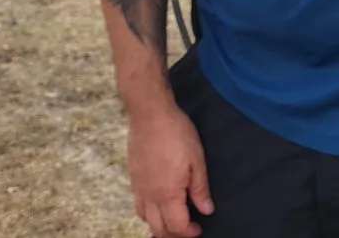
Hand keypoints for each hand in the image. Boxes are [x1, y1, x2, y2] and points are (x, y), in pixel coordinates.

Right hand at [127, 99, 213, 237]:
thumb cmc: (175, 132)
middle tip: (186, 228)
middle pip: (158, 229)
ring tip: (171, 219)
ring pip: (144, 218)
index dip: (189, 232)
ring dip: (158, 225)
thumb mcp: (196, 159)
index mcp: (167, 193)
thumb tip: (206, 210)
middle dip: (173, 235)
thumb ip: (200, 188)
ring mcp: (138, 186)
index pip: (177, 227)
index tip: (199, 228)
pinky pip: (137, 203)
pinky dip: (147, 211)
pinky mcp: (132, 176)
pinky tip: (156, 202)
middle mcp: (149, 195)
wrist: (149, 112)